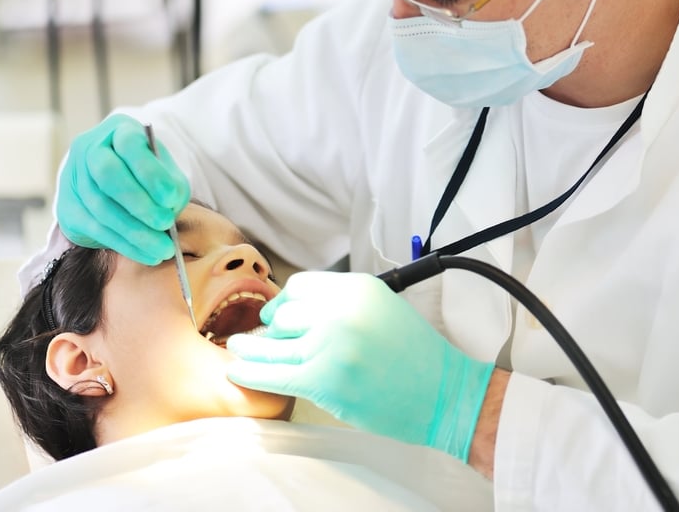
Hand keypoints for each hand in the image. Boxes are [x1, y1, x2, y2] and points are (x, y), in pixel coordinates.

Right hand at [56, 114, 189, 263]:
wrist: (118, 182)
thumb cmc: (150, 175)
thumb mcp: (167, 172)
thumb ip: (171, 186)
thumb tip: (169, 209)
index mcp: (119, 130)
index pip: (129, 145)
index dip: (149, 172)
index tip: (171, 198)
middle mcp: (90, 148)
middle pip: (108, 175)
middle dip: (139, 203)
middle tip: (165, 224)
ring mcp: (74, 177)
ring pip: (100, 206)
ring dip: (134, 231)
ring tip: (163, 248)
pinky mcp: (68, 207)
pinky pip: (95, 228)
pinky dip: (125, 244)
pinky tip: (147, 254)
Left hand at [226, 271, 494, 461]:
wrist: (442, 392)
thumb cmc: (415, 355)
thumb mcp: (383, 307)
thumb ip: (343, 302)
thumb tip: (297, 309)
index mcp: (356, 287)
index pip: (301, 286)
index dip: (285, 301)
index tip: (278, 313)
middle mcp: (340, 310)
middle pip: (285, 313)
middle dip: (272, 326)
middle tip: (263, 336)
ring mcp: (330, 345)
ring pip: (275, 343)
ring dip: (250, 347)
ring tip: (236, 348)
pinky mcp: (323, 380)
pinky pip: (275, 374)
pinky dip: (251, 372)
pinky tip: (237, 371)